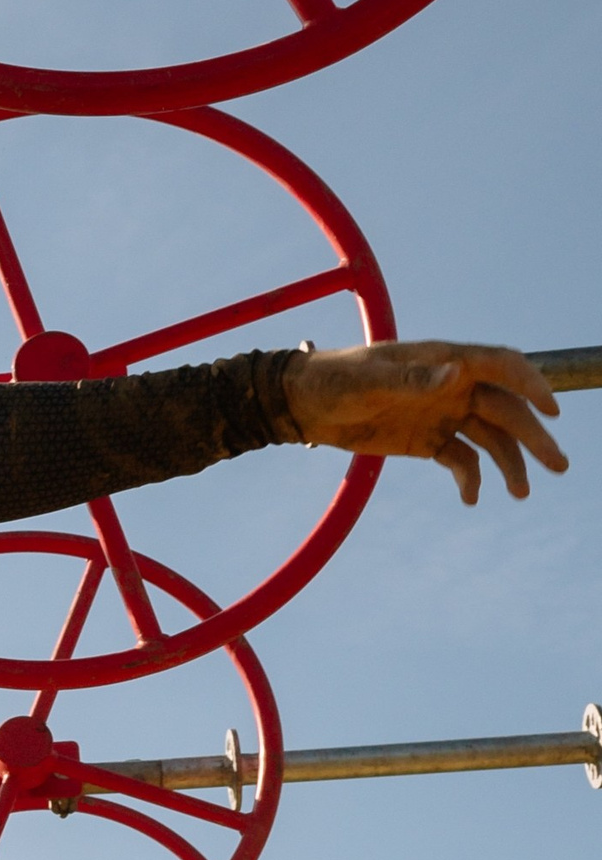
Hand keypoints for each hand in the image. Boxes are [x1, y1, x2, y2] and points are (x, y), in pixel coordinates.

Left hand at [285, 341, 567, 503]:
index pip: (502, 366)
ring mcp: (443, 415)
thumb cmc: (334, 380)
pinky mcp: (428, 441)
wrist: (302, 405)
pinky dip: (471, 479)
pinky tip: (470, 498)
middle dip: (534, 437)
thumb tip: (457, 374)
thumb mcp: (370, 379)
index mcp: (445, 362)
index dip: (532, 384)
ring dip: (511, 464)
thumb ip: (413, 379)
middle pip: (508, 410)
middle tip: (558, 466)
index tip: (551, 410)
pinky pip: (462, 461)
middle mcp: (453, 387)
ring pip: (492, 440)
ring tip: (519, 493)